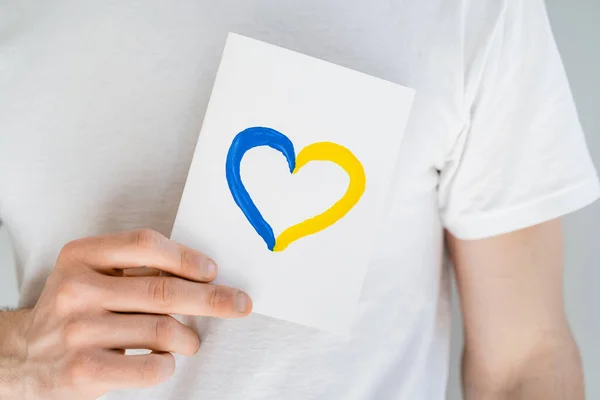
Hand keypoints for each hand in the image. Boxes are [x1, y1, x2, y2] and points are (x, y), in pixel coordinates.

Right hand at [11, 229, 251, 399]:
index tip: (212, 270)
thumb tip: (203, 272)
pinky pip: (151, 366)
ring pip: (163, 329)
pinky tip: (164, 360)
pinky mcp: (85, 370)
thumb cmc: (74, 309)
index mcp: (81, 256)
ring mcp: (78, 331)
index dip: (186, 257)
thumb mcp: (92, 273)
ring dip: (189, 337)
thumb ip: (136, 267)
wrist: (24, 356)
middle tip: (239, 304)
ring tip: (190, 340)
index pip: (145, 244)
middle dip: (212, 299)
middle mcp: (76, 290)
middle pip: (163, 290)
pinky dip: (169, 364)